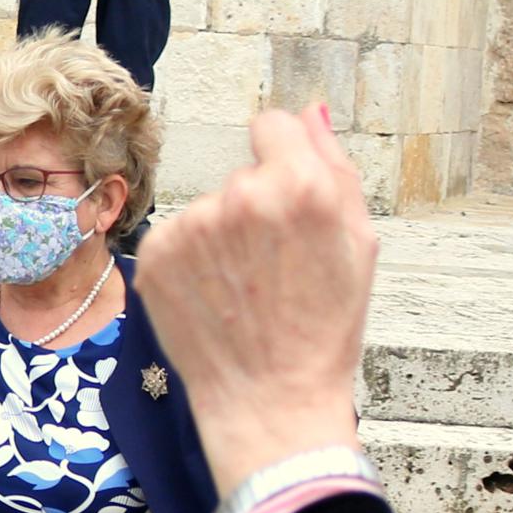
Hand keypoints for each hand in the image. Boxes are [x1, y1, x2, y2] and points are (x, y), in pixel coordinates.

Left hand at [138, 106, 377, 488]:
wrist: (270, 400)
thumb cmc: (323, 328)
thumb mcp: (358, 243)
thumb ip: (333, 165)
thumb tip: (309, 112)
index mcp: (300, 185)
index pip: (273, 124)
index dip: (284, 159)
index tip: (287, 197)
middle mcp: (240, 195)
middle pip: (243, 174)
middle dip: (257, 207)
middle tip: (276, 267)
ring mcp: (192, 225)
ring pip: (209, 208)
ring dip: (222, 238)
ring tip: (246, 290)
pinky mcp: (155, 254)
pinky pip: (177, 237)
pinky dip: (191, 262)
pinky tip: (216, 299)